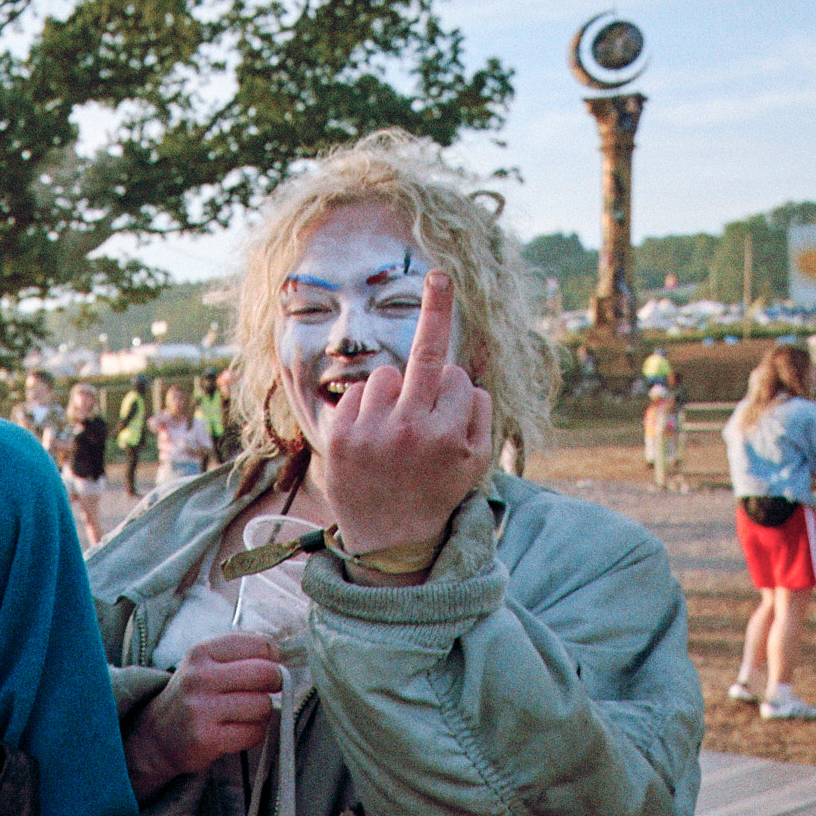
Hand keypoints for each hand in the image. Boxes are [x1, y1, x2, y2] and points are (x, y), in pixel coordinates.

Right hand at [124, 632, 280, 791]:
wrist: (157, 734)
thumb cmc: (192, 696)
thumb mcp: (204, 664)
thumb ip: (238, 655)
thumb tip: (280, 658)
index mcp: (201, 653)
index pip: (257, 644)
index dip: (272, 656)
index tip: (269, 664)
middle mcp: (199, 678)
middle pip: (265, 674)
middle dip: (275, 682)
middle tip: (266, 689)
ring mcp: (202, 709)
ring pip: (263, 706)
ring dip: (262, 712)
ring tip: (245, 713)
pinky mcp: (208, 739)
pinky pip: (254, 733)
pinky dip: (254, 733)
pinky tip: (238, 730)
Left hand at [323, 271, 492, 555]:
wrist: (390, 540)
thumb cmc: (438, 492)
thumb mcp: (475, 461)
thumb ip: (476, 413)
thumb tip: (460, 369)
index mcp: (449, 436)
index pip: (455, 377)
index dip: (451, 390)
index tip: (447, 386)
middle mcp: (411, 430)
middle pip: (427, 354)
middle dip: (438, 308)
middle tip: (440, 274)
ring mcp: (372, 432)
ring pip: (389, 373)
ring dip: (394, 390)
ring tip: (392, 430)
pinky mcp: (339, 436)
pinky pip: (358, 392)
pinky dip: (366, 405)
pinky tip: (370, 437)